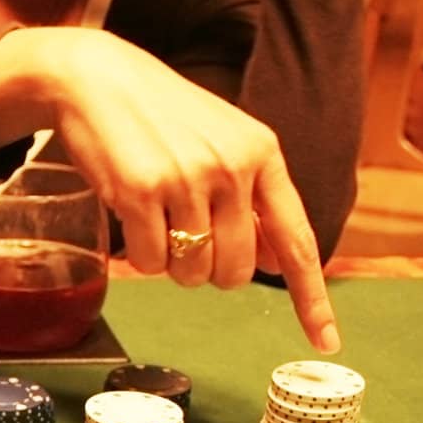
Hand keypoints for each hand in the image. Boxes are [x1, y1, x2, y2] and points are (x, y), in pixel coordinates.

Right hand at [0, 28, 339, 353]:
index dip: (311, 297)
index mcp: (262, 153)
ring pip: (192, 271)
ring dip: (172, 263)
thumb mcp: (223, 146)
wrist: (96, 80)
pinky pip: (151, 264)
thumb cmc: (162, 118)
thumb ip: (254, 202)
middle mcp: (231, 167)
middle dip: (211, 272)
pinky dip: (141, 256)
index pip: (295, 240)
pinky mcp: (141, 192)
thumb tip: (281, 262)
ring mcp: (186, 179)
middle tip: (187, 239)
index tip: (326, 342)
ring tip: (156, 217)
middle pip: (236, 270)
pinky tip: (132, 215)